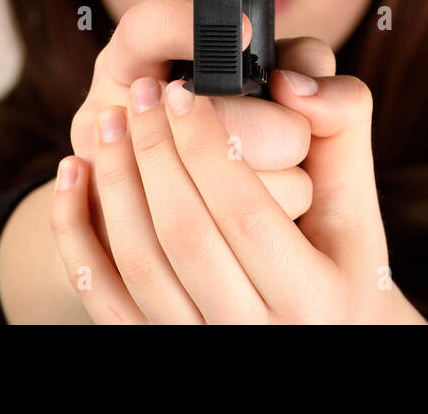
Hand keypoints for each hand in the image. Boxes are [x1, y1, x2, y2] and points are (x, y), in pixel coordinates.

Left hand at [50, 37, 427, 323]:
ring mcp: (204, 346)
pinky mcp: (161, 348)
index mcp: (313, 298)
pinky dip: (75, 235)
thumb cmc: (339, 256)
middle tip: (142, 94)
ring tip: (109, 121)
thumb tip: (290, 80)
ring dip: (114, 183)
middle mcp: (258, 335)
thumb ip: (341, 120)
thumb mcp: (356, 194)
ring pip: (139, 264)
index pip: (244, 211)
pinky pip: (102, 296)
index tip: (181, 92)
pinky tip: (71, 174)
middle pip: (185, 235)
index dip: (205, 145)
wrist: (323, 332)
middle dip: (155, 153)